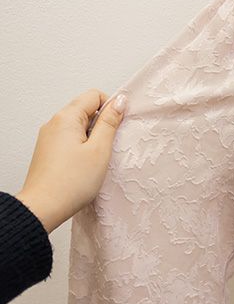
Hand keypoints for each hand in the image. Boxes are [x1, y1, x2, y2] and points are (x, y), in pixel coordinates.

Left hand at [16, 90, 127, 232]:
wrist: (43, 208)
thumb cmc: (71, 182)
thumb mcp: (100, 149)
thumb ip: (110, 122)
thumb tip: (119, 101)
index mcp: (66, 118)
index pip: (94, 95)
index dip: (111, 107)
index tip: (118, 126)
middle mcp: (54, 123)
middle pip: (85, 110)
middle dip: (101, 124)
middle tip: (107, 147)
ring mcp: (48, 137)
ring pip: (78, 126)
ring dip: (92, 137)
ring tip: (96, 159)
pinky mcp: (48, 150)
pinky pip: (69, 139)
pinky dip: (81, 146)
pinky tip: (85, 165)